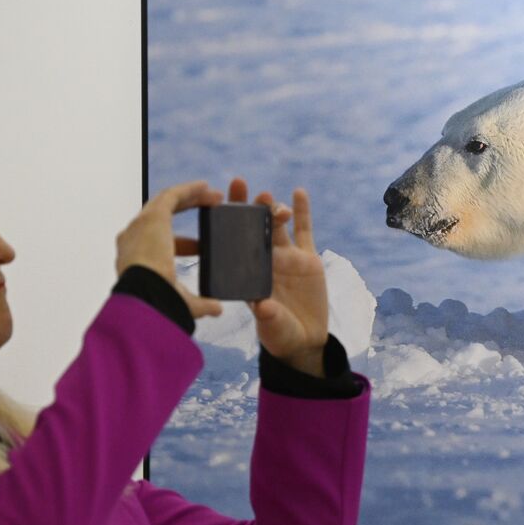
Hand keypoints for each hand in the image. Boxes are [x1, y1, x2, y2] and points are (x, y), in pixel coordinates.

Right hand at [115, 180, 224, 318]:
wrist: (145, 294)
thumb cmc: (157, 301)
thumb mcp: (182, 303)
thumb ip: (201, 305)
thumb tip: (217, 310)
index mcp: (136, 260)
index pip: (159, 244)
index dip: (183, 244)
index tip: (202, 247)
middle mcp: (134, 238)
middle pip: (162, 216)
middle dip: (187, 210)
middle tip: (211, 209)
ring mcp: (141, 224)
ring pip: (167, 202)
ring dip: (191, 196)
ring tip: (214, 196)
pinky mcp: (154, 215)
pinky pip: (172, 195)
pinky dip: (189, 190)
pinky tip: (206, 187)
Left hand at [228, 178, 328, 376]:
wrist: (306, 340)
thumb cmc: (281, 335)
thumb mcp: (274, 328)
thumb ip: (270, 317)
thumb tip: (264, 306)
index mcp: (248, 276)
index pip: (233, 246)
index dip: (225, 225)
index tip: (216, 205)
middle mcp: (264, 262)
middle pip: (253, 228)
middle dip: (245, 206)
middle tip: (237, 184)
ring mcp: (287, 258)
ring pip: (277, 226)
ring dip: (271, 208)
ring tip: (267, 196)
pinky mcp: (308, 259)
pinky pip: (305, 231)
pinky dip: (302, 211)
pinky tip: (298, 192)